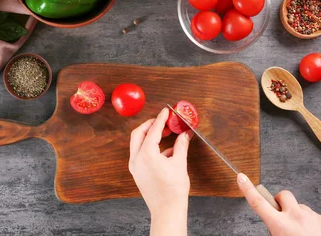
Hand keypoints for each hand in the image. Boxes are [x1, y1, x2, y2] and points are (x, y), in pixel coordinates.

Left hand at [129, 108, 192, 235]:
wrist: (167, 210)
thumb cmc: (173, 190)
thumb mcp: (180, 163)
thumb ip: (181, 145)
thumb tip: (185, 133)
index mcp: (146, 154)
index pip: (153, 130)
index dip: (161, 118)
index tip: (166, 111)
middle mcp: (136, 159)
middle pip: (138, 133)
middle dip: (150, 125)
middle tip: (163, 121)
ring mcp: (134, 166)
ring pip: (137, 143)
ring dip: (150, 135)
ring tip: (166, 133)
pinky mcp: (137, 172)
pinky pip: (140, 153)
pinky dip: (150, 147)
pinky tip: (165, 149)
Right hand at [237, 173, 320, 235]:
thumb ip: (274, 230)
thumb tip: (275, 226)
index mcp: (281, 226)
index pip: (259, 203)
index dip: (248, 189)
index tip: (242, 178)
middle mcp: (295, 217)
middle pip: (283, 195)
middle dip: (280, 202)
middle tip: (281, 215)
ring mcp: (311, 216)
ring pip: (299, 207)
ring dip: (297, 215)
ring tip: (301, 232)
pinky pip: (313, 215)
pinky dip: (311, 222)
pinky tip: (312, 234)